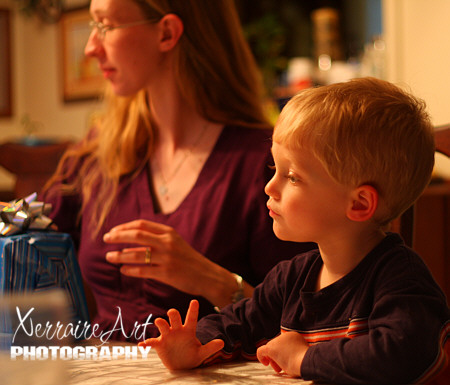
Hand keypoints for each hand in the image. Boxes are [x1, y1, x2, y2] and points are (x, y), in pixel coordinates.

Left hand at [103, 219, 239, 305]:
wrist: (207, 275)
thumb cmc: (187, 259)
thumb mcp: (174, 243)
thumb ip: (155, 240)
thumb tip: (128, 241)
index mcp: (169, 232)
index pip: (141, 225)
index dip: (124, 227)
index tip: (112, 231)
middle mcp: (167, 243)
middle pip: (137, 235)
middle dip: (118, 236)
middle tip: (106, 239)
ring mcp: (167, 258)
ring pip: (137, 254)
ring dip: (120, 255)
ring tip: (109, 257)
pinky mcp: (167, 274)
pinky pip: (143, 271)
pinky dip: (130, 270)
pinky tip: (123, 269)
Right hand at [138, 300, 223, 369]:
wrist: (181, 366)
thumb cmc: (191, 356)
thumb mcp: (202, 354)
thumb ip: (210, 348)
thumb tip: (222, 343)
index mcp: (188, 331)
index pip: (192, 318)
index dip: (193, 310)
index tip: (195, 301)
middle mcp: (177, 330)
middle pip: (175, 318)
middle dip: (173, 314)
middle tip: (172, 312)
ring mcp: (167, 336)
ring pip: (163, 325)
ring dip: (160, 323)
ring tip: (160, 322)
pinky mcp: (160, 345)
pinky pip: (152, 342)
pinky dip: (147, 343)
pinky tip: (143, 344)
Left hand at [256, 331, 308, 376]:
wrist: (306, 361)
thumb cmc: (306, 361)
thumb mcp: (302, 353)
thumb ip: (293, 351)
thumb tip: (287, 357)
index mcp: (293, 335)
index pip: (283, 344)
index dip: (283, 354)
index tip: (287, 362)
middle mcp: (285, 335)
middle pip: (276, 347)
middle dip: (278, 358)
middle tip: (281, 367)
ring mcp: (278, 341)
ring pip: (270, 350)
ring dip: (274, 360)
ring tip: (279, 369)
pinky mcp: (271, 348)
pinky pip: (261, 351)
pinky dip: (261, 357)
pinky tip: (265, 363)